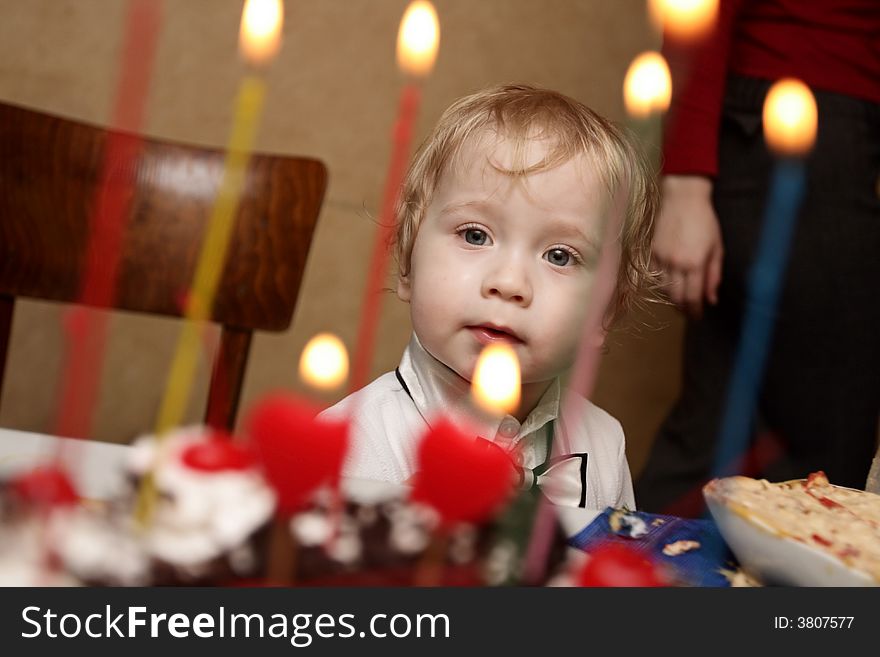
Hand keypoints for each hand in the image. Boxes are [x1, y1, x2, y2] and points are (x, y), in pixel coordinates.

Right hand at [651, 175, 723, 317]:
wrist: (682, 197)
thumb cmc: (705, 220)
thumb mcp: (716, 248)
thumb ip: (714, 275)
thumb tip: (711, 299)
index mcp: (695, 263)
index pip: (692, 297)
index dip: (695, 311)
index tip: (698, 316)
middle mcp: (676, 264)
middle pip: (676, 297)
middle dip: (683, 308)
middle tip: (690, 312)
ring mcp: (661, 258)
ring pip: (663, 289)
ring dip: (672, 298)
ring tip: (680, 300)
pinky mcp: (651, 253)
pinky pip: (654, 276)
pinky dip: (662, 284)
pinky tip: (669, 284)